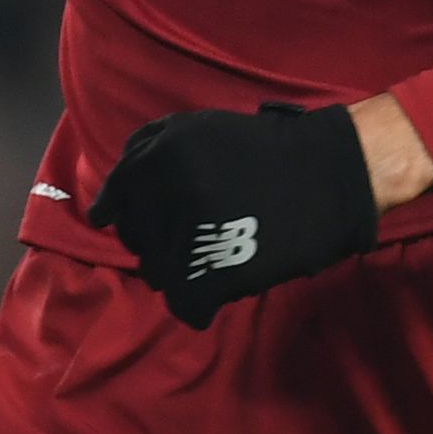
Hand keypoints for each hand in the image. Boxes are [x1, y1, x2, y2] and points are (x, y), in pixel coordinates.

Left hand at [91, 104, 381, 324]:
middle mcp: (165, 195)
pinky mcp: (215, 273)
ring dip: (176, 270)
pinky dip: (195, 302)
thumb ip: (146, 158)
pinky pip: (185, 303)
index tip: (130, 222)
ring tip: (207, 258)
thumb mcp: (194, 131)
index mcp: (157, 158)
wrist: (328, 175)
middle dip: (153, 239)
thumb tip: (105, 208)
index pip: (114, 202)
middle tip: (187, 236)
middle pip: (135, 238)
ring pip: (156, 272)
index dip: (120, 214)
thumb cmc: (260, 151)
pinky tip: (214, 289)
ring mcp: (189, 237)